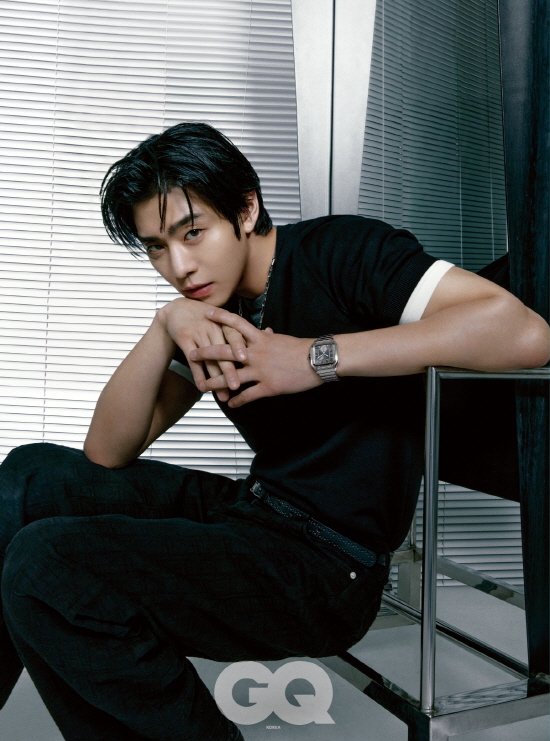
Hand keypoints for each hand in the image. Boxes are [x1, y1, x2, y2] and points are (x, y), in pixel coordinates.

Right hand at [157, 298, 246, 402]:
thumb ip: (241, 331)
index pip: (233, 335)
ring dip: (215, 378)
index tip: (244, 359)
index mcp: (225, 323)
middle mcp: (212, 327)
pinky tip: (203, 387)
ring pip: (209, 360)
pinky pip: (192, 360)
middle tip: (236, 386)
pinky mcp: (184, 339)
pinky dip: (198, 375)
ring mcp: (198, 333)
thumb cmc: (206, 317)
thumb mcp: (223, 320)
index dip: (238, 346)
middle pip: (222, 351)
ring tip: (223, 396)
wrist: (178, 309)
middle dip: (229, 370)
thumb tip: (269, 333)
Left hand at [189, 308, 322, 406]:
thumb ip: (270, 337)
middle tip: (191, 354)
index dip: (220, 318)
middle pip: (225, 352)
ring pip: (232, 376)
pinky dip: (238, 400)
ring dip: (215, 382)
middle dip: (206, 353)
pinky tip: (231, 405)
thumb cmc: (302, 349)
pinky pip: (248, 395)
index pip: (237, 324)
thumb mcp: (283, 340)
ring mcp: (261, 371)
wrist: (317, 360)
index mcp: (260, 339)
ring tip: (202, 385)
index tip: (206, 313)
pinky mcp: (269, 386)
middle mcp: (256, 353)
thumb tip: (266, 331)